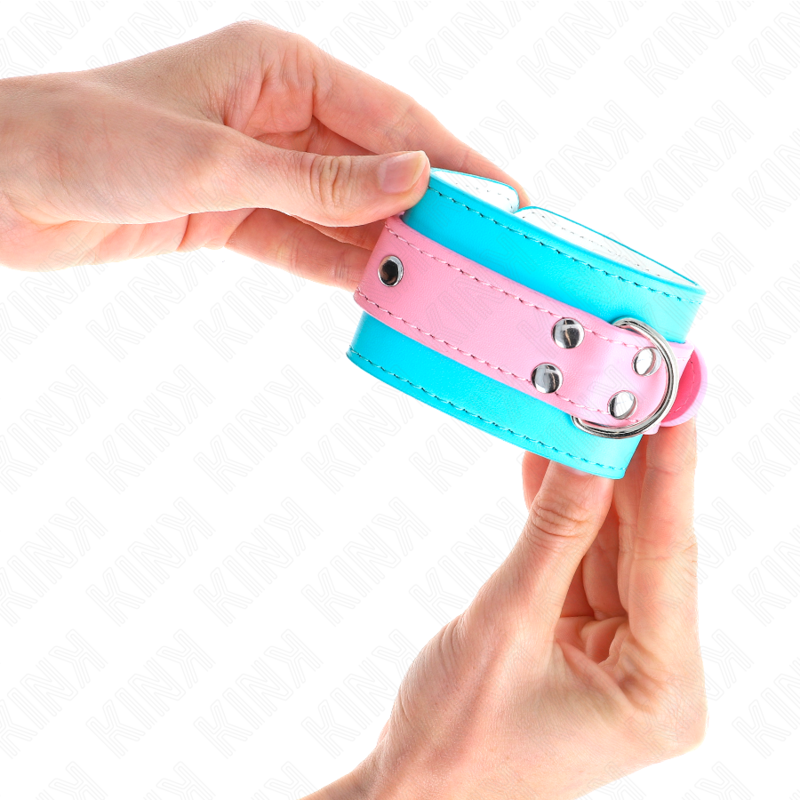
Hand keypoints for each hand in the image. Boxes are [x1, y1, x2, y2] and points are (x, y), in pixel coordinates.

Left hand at [0, 22, 524, 286]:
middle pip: (375, 163)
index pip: (389, 116)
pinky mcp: (238, 212)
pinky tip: (379, 287)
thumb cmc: (88, 141)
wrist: (5, 186)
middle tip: (483, 250)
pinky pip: (305, 240)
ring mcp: (261, 167)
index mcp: (278, 68)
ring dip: (387, 243)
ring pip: (344, 208)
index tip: (503, 197)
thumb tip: (412, 178)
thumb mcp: (212, 160)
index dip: (452, 158)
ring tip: (440, 280)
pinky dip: (340, 264)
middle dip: (429, 207)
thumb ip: (316, 179)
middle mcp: (278, 113)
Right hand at [315, 420, 705, 799]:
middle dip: (629, 467)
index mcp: (662, 690)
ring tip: (580, 410)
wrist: (413, 792)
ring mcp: (617, 650)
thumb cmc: (456, 739)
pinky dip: (558, 511)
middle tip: (625, 390)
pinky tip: (548, 459)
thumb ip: (554, 533)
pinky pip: (576, 556)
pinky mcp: (580, 632)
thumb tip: (588, 452)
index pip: (669, 557)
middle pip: (646, 544)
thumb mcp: (505, 623)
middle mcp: (654, 670)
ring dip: (589, 480)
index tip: (673, 402)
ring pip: (610, 542)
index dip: (670, 472)